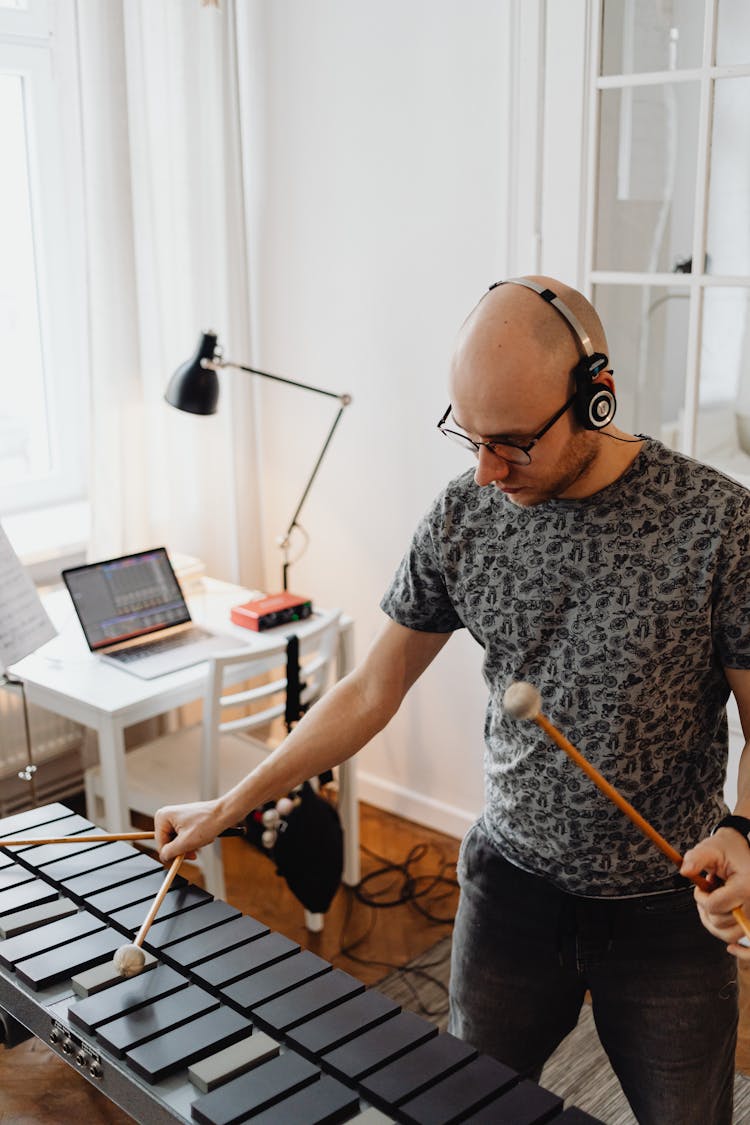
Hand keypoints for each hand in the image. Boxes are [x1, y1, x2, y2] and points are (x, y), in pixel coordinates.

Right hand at [154, 799, 222, 863]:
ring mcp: (176, 817)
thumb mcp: (186, 842)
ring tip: (201, 839)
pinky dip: (193, 840)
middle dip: (183, 848)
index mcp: (162, 817)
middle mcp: (167, 815)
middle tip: (195, 850)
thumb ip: (170, 852)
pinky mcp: (184, 820)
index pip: (161, 845)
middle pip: (169, 843)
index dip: (173, 853)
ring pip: (178, 841)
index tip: (186, 855)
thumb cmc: (208, 823)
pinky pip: (184, 837)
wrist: (224, 813)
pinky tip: (202, 836)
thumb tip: (163, 857)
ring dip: (190, 845)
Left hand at [681, 829, 749, 958]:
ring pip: (726, 935)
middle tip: (712, 889)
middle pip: (718, 921)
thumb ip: (696, 858)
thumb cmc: (726, 851)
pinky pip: (737, 940)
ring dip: (713, 920)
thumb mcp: (710, 848)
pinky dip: (725, 935)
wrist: (743, 852)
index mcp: (747, 887)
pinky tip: (721, 920)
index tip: (704, 884)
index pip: (714, 906)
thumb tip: (685, 870)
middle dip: (707, 906)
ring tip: (716, 900)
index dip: (701, 896)